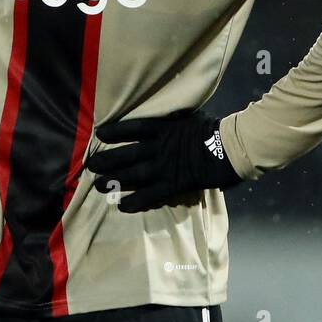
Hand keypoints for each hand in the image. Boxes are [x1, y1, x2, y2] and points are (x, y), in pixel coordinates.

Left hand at [84, 111, 241, 212]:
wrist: (231, 149)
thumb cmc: (214, 130)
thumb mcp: (191, 117)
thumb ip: (175, 119)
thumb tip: (168, 115)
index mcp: (166, 128)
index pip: (135, 128)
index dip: (116, 131)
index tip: (100, 134)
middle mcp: (161, 147)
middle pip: (129, 153)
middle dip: (108, 160)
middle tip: (89, 165)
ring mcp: (166, 167)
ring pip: (134, 175)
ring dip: (115, 180)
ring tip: (97, 184)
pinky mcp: (174, 185)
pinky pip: (151, 195)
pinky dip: (135, 201)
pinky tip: (120, 205)